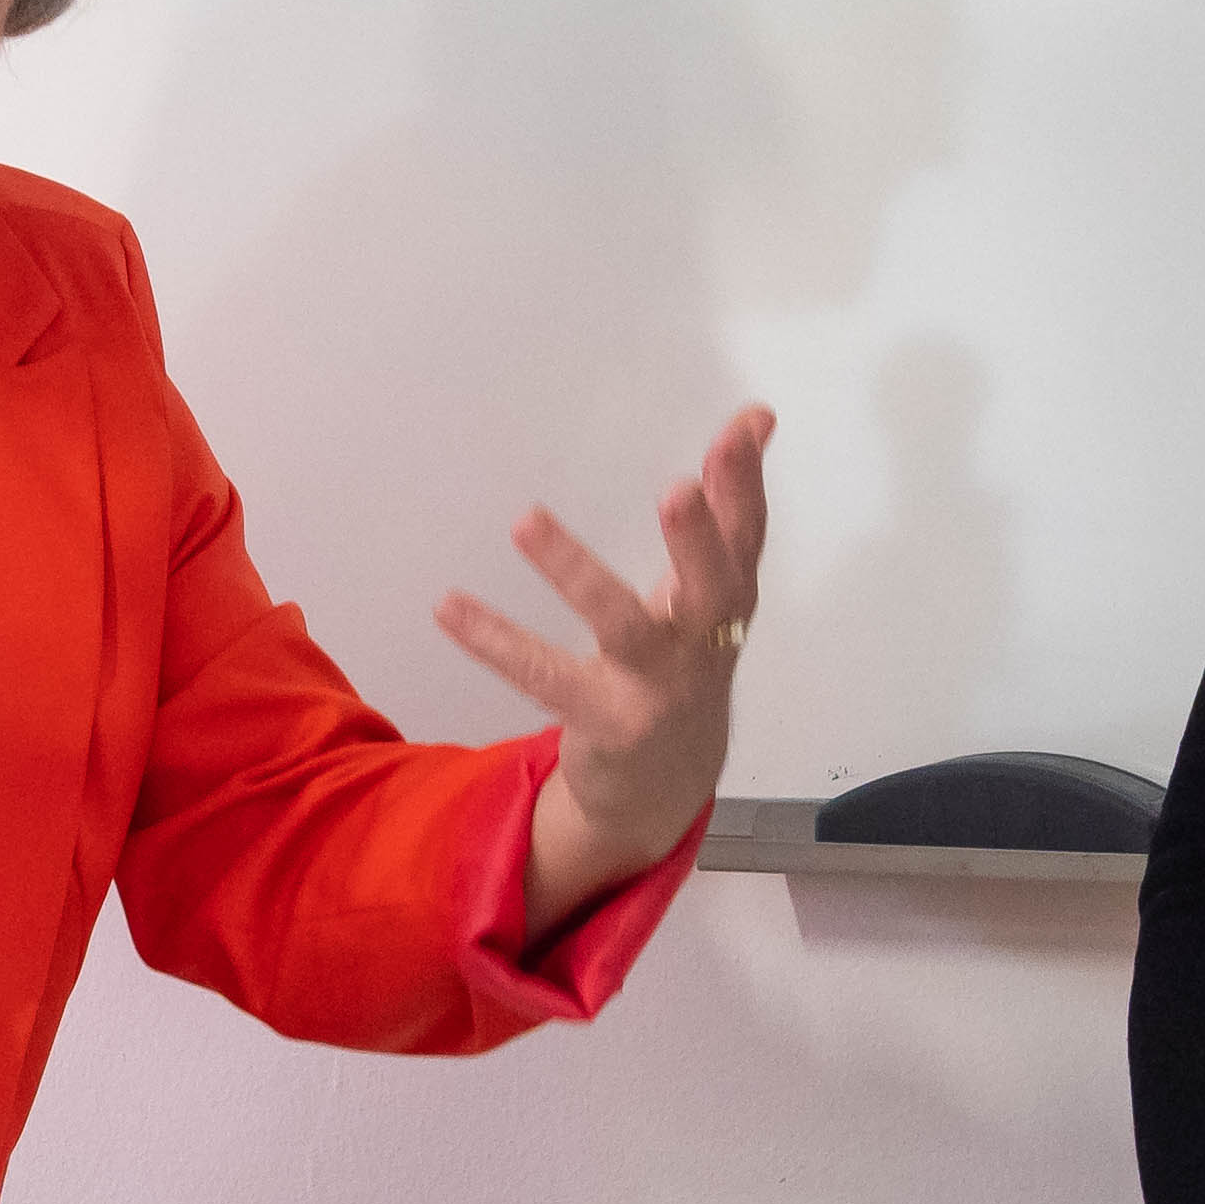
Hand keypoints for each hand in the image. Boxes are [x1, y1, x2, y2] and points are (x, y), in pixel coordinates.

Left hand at [443, 405, 772, 927]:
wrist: (665, 784)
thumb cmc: (685, 661)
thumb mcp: (710, 588)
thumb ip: (727, 505)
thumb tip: (756, 418)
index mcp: (728, 602)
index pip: (746, 535)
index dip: (746, 482)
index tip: (744, 425)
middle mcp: (704, 644)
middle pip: (711, 588)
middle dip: (697, 541)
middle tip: (678, 490)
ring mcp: (658, 688)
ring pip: (621, 628)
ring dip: (576, 573)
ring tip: (525, 520)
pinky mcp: (607, 722)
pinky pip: (545, 677)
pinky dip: (495, 640)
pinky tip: (448, 606)